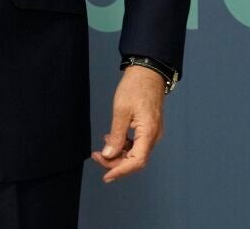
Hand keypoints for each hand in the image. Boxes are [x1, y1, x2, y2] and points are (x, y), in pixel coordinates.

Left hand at [91, 66, 165, 182]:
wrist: (147, 73)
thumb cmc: (135, 88)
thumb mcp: (121, 111)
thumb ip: (116, 134)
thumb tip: (109, 154)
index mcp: (148, 133)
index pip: (136, 161)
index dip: (121, 171)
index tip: (106, 176)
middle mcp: (153, 137)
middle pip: (135, 160)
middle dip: (115, 163)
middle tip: (96, 156)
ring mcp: (152, 133)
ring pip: (135, 153)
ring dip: (118, 155)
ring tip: (101, 149)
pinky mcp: (148, 129)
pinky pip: (136, 144)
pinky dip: (123, 146)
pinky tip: (111, 139)